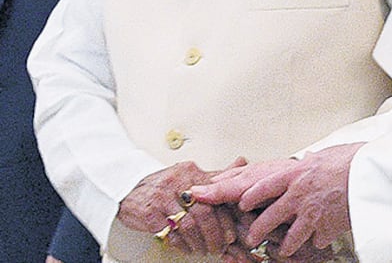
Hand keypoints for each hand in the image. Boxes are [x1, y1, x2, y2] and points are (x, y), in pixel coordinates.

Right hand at [117, 159, 244, 255]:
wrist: (128, 187)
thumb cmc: (164, 184)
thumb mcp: (189, 174)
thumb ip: (215, 174)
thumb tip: (242, 162)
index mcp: (191, 172)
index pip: (218, 195)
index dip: (228, 217)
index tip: (234, 232)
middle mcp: (177, 183)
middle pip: (205, 212)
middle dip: (215, 233)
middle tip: (221, 245)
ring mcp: (162, 198)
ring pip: (188, 225)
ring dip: (199, 242)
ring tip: (204, 249)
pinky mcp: (149, 213)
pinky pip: (170, 233)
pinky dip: (181, 244)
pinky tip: (187, 248)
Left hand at [193, 143, 362, 255]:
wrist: (374, 173)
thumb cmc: (354, 159)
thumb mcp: (327, 154)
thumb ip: (312, 163)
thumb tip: (309, 160)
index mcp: (297, 174)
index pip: (263, 187)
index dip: (250, 198)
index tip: (242, 205)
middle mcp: (299, 195)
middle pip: (269, 218)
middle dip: (257, 231)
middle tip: (251, 238)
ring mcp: (312, 214)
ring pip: (290, 238)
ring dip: (285, 245)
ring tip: (282, 249)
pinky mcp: (327, 228)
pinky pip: (317, 240)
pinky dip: (318, 240)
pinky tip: (320, 239)